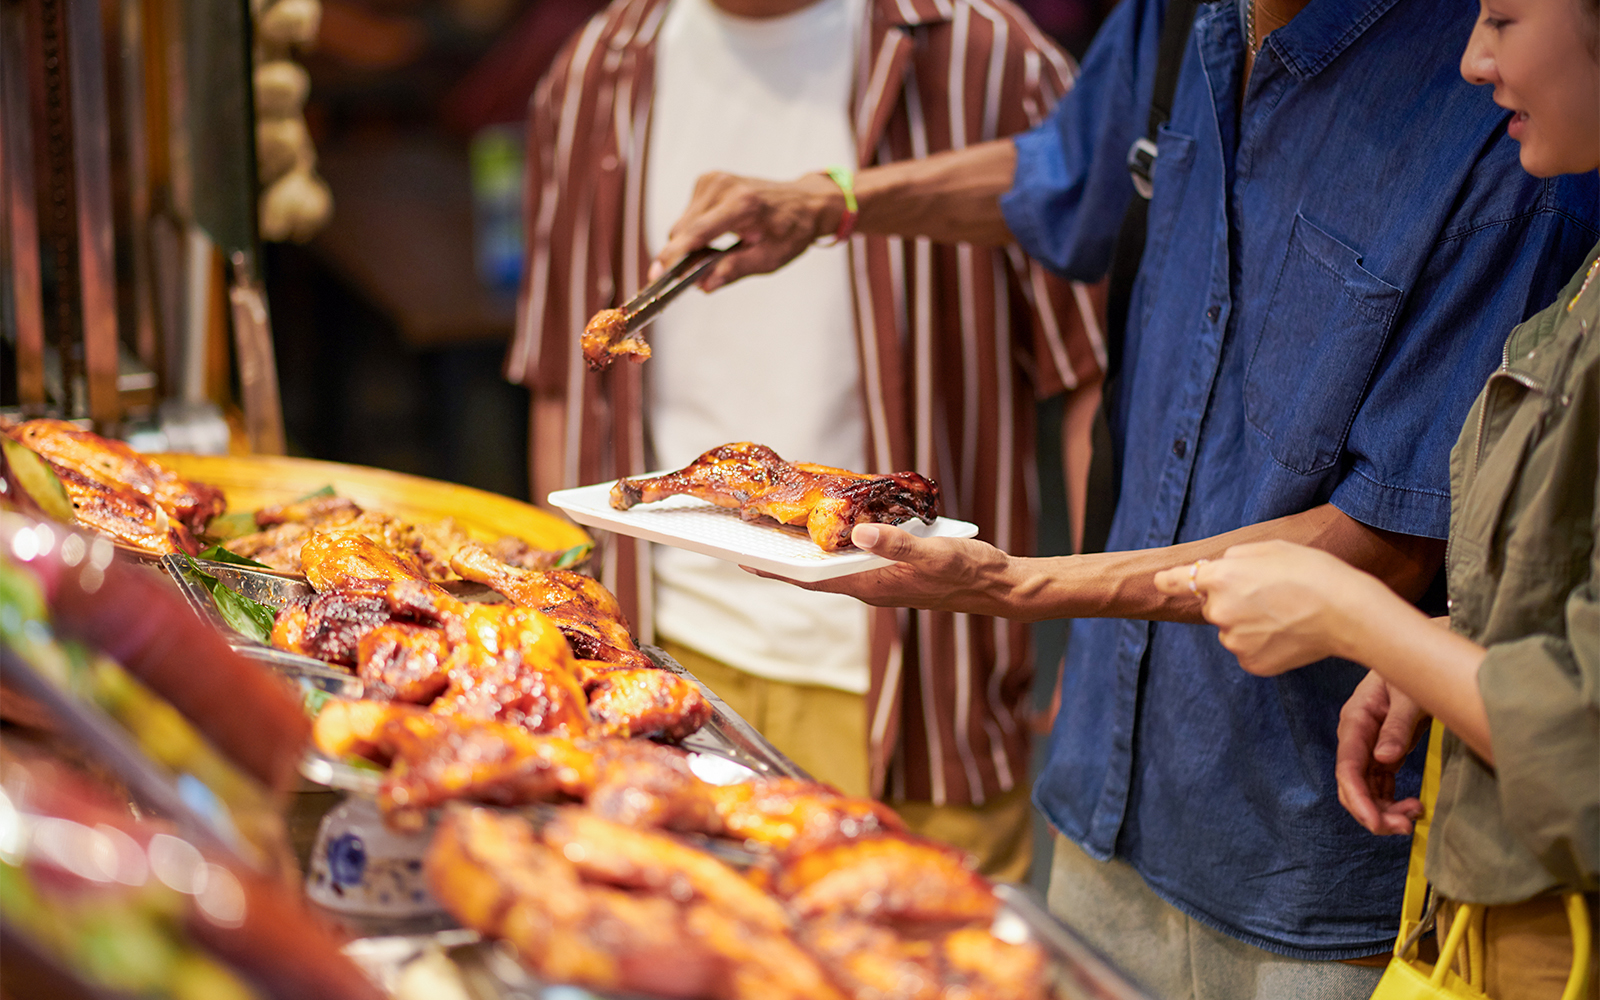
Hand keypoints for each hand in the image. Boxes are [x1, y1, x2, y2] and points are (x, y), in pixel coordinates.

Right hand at [650, 172, 843, 291]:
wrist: (803, 202)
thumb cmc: (791, 230)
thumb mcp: (770, 258)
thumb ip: (735, 270)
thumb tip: (704, 284)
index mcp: (742, 205)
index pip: (697, 232)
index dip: (674, 255)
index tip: (657, 274)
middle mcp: (723, 186)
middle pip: (683, 230)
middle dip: (683, 256)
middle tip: (699, 276)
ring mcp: (713, 180)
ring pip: (682, 224)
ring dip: (691, 244)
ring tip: (720, 249)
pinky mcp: (707, 180)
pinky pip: (688, 215)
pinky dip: (696, 230)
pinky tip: (718, 234)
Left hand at [745, 523, 1016, 616]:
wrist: (1000, 586)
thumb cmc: (969, 571)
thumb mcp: (935, 553)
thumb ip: (898, 544)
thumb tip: (858, 534)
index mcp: (873, 585)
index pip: (812, 580)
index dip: (778, 569)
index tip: (744, 556)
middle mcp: (871, 584)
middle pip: (816, 572)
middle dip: (784, 555)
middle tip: (752, 531)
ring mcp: (882, 578)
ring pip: (834, 564)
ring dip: (808, 548)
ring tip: (781, 524)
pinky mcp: (895, 569)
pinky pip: (855, 556)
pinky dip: (837, 541)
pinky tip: (835, 522)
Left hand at [1152, 540, 1383, 674]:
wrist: (1346, 611)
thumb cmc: (1312, 572)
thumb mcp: (1270, 548)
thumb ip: (1235, 557)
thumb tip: (1220, 568)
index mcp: (1219, 578)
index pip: (1175, 581)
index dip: (1169, 581)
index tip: (1162, 582)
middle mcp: (1219, 611)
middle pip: (1213, 606)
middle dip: (1232, 601)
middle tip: (1270, 595)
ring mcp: (1234, 641)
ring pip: (1232, 631)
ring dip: (1248, 625)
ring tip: (1285, 614)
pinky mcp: (1251, 662)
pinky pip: (1248, 651)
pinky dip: (1262, 645)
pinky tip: (1287, 634)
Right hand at [1335, 671, 1426, 834]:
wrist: (1421, 655)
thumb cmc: (1415, 669)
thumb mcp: (1410, 696)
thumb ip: (1398, 726)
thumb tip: (1384, 758)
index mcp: (1356, 721)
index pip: (1348, 768)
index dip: (1358, 799)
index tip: (1376, 823)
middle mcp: (1356, 737)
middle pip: (1352, 785)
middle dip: (1373, 811)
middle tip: (1406, 826)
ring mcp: (1368, 746)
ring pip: (1365, 789)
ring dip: (1385, 809)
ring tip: (1414, 815)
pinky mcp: (1382, 751)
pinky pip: (1379, 784)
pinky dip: (1391, 800)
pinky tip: (1412, 806)